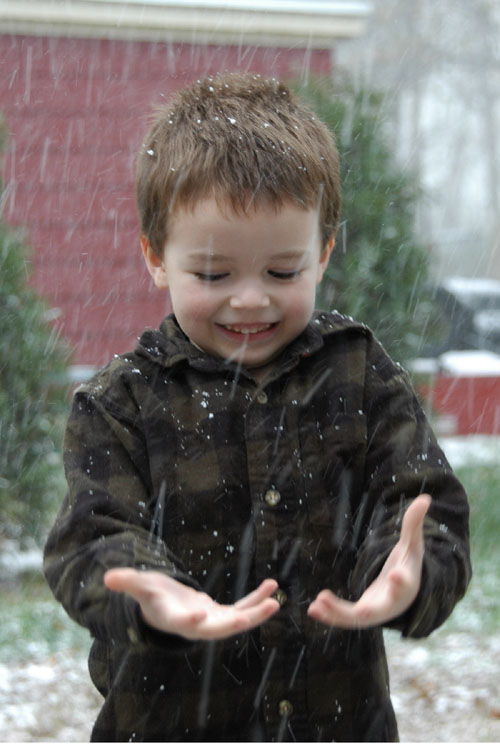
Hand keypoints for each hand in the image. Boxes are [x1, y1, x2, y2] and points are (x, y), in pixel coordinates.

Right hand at [104, 568, 279, 640]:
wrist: (164, 607)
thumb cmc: (150, 596)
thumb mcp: (139, 587)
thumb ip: (127, 582)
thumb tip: (107, 578)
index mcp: (174, 620)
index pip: (183, 624)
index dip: (190, 620)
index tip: (200, 614)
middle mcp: (196, 626)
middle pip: (218, 629)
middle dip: (238, 623)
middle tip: (255, 615)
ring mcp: (212, 622)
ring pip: (237, 621)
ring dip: (256, 612)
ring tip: (275, 602)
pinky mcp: (222, 614)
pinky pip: (243, 607)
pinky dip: (256, 598)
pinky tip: (272, 585)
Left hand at [307, 494, 430, 628]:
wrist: (405, 592)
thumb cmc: (408, 564)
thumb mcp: (413, 545)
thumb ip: (414, 524)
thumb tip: (425, 498)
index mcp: (407, 584)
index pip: (406, 584)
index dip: (401, 581)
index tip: (396, 575)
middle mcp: (391, 603)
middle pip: (379, 611)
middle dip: (366, 612)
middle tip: (359, 611)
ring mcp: (374, 612)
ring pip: (355, 620)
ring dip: (336, 614)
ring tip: (317, 605)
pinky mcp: (360, 614)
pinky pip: (344, 619)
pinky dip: (330, 616)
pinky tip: (312, 609)